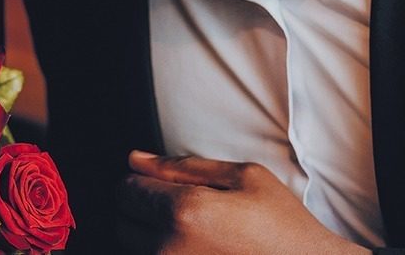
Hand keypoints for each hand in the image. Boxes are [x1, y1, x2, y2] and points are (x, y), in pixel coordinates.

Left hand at [118, 150, 367, 254]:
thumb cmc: (282, 227)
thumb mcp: (244, 177)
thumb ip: (183, 165)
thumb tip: (136, 159)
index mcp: (185, 210)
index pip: (127, 190)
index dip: (141, 183)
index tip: (160, 187)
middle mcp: (170, 249)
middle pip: (122, 221)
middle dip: (142, 211)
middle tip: (179, 211)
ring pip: (131, 248)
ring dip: (149, 237)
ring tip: (189, 234)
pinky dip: (162, 253)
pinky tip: (191, 250)